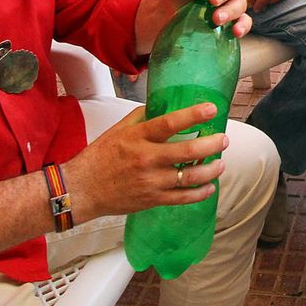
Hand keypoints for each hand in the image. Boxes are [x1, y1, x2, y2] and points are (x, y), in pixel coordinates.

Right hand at [63, 103, 226, 218]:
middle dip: (211, 144)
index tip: (212, 109)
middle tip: (223, 140)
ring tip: (220, 163)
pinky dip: (201, 193)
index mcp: (138, 137)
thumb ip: (142, 117)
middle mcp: (147, 158)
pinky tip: (210, 187)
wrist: (82, 190)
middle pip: (187, 150)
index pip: (170, 123)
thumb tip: (165, 105)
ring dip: (211, 170)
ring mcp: (151, 181)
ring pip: (191, 176)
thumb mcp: (118, 130)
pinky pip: (183, 198)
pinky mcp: (152, 200)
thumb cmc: (100, 156)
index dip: (193, 115)